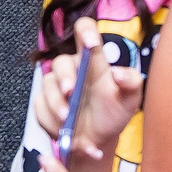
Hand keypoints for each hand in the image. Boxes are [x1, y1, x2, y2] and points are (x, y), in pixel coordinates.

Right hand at [32, 18, 144, 157]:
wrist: (100, 140)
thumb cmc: (115, 113)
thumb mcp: (130, 99)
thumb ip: (131, 82)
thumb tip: (118, 74)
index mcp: (93, 60)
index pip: (84, 32)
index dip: (85, 31)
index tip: (90, 41)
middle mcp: (71, 69)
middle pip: (60, 61)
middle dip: (64, 76)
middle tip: (70, 91)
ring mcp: (55, 86)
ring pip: (47, 85)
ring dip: (55, 102)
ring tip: (67, 119)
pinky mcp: (43, 104)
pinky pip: (39, 106)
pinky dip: (50, 120)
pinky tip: (63, 132)